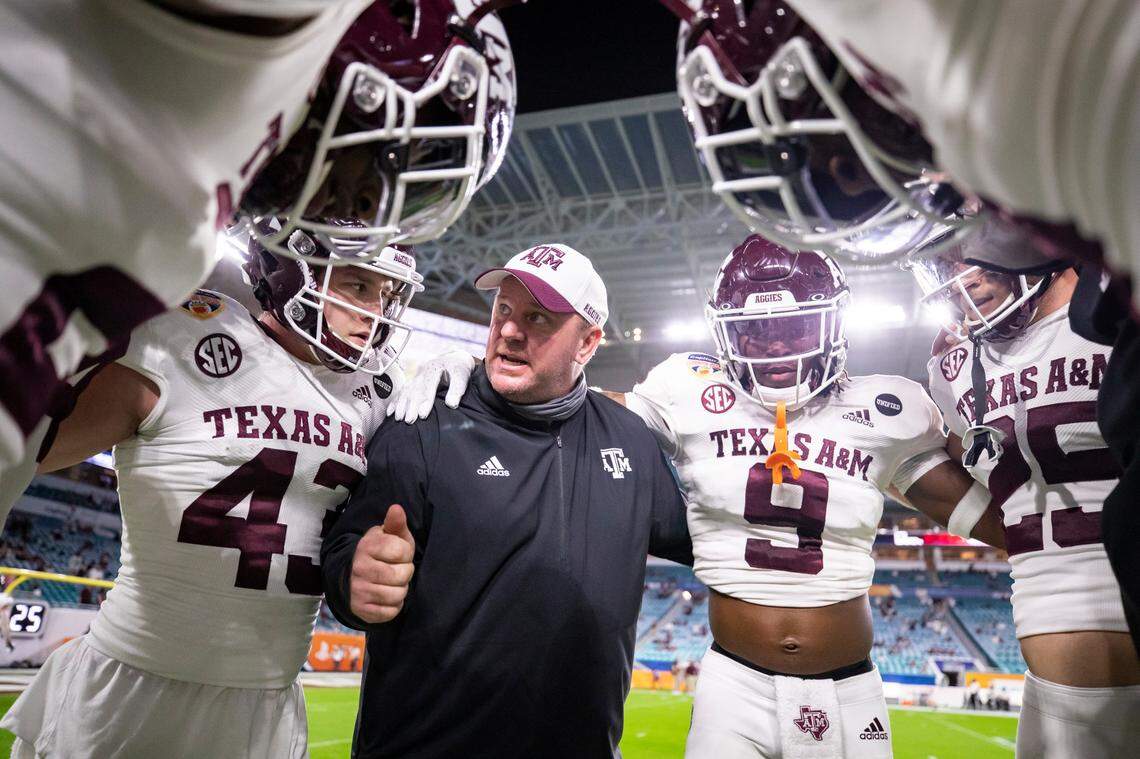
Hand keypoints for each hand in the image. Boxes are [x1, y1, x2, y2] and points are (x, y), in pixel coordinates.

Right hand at [349, 505, 414, 623]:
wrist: (353, 576)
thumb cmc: (380, 553)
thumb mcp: (389, 536)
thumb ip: (395, 523)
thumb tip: (396, 508)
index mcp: (366, 546)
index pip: (402, 551)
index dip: (406, 553)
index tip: (399, 553)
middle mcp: (359, 568)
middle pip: (402, 575)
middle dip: (405, 573)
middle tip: (396, 570)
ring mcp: (358, 590)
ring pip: (398, 595)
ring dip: (400, 590)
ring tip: (391, 583)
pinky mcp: (360, 609)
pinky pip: (390, 612)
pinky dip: (393, 606)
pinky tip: (386, 596)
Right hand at [387, 351, 476, 423]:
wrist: (454, 358)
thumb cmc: (459, 368)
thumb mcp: (462, 374)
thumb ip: (458, 388)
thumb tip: (451, 404)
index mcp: (434, 368)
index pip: (429, 385)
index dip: (425, 400)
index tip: (422, 415)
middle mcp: (422, 371)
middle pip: (415, 390)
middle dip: (411, 406)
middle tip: (409, 421)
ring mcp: (416, 376)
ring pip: (406, 391)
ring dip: (401, 405)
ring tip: (399, 419)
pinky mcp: (413, 381)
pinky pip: (401, 392)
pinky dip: (395, 402)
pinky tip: (390, 412)